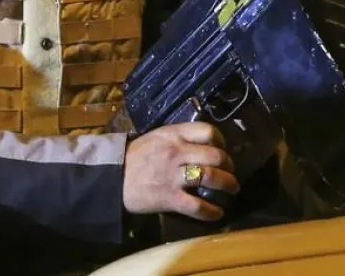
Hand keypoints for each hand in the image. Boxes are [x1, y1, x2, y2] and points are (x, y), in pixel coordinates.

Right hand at [122, 122, 238, 220]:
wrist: (111, 179)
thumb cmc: (135, 157)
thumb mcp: (157, 137)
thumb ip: (179, 137)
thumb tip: (205, 143)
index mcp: (173, 134)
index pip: (207, 131)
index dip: (221, 140)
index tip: (222, 149)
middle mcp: (176, 152)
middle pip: (215, 155)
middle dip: (229, 165)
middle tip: (231, 172)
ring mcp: (173, 176)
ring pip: (210, 177)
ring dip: (228, 184)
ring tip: (233, 189)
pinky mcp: (169, 198)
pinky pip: (197, 205)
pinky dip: (211, 211)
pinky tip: (218, 213)